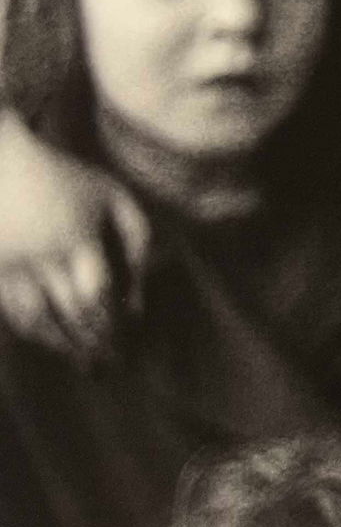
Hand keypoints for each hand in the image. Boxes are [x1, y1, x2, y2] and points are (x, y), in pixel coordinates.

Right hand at [0, 120, 149, 363]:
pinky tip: (49, 338)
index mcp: (77, 237)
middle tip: (111, 363)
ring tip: (82, 360)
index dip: (114, 320)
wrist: (1, 163)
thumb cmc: (67, 180)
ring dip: (60, 345)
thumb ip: (137, 240)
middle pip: (68, 313)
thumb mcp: (114, 198)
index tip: (130, 334)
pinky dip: (31, 330)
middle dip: (93, 341)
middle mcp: (41, 257)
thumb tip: (141, 292)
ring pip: (34, 320)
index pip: (97, 294)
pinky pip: (9, 312)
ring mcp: (8, 266)